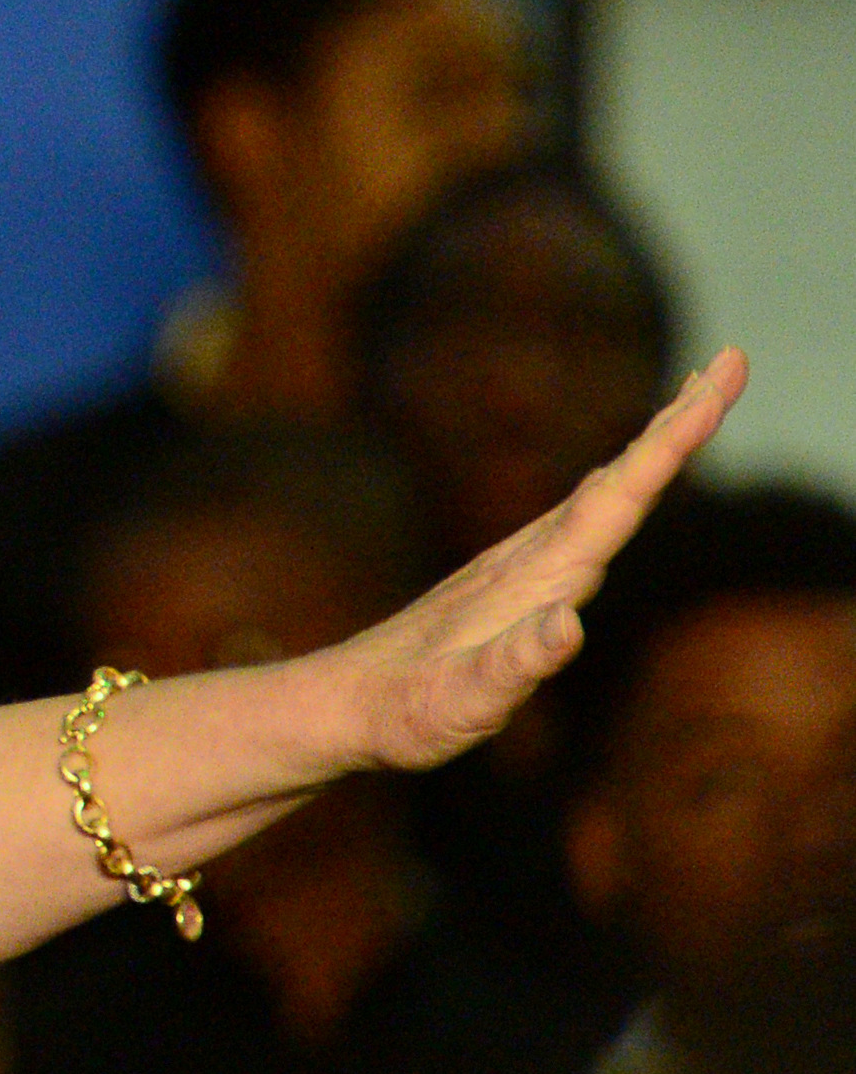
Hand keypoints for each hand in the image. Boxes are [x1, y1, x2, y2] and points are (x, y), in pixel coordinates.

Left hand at [337, 347, 746, 773]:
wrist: (343, 704)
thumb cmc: (405, 710)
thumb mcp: (465, 699)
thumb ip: (517, 662)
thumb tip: (570, 622)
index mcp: (534, 578)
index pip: (616, 498)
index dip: (670, 442)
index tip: (716, 383)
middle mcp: (529, 559)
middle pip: (616, 479)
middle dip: (676, 424)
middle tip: (730, 363)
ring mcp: (516, 566)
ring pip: (597, 494)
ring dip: (650, 449)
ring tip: (693, 406)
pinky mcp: (506, 582)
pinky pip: (575, 522)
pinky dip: (613, 490)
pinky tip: (618, 487)